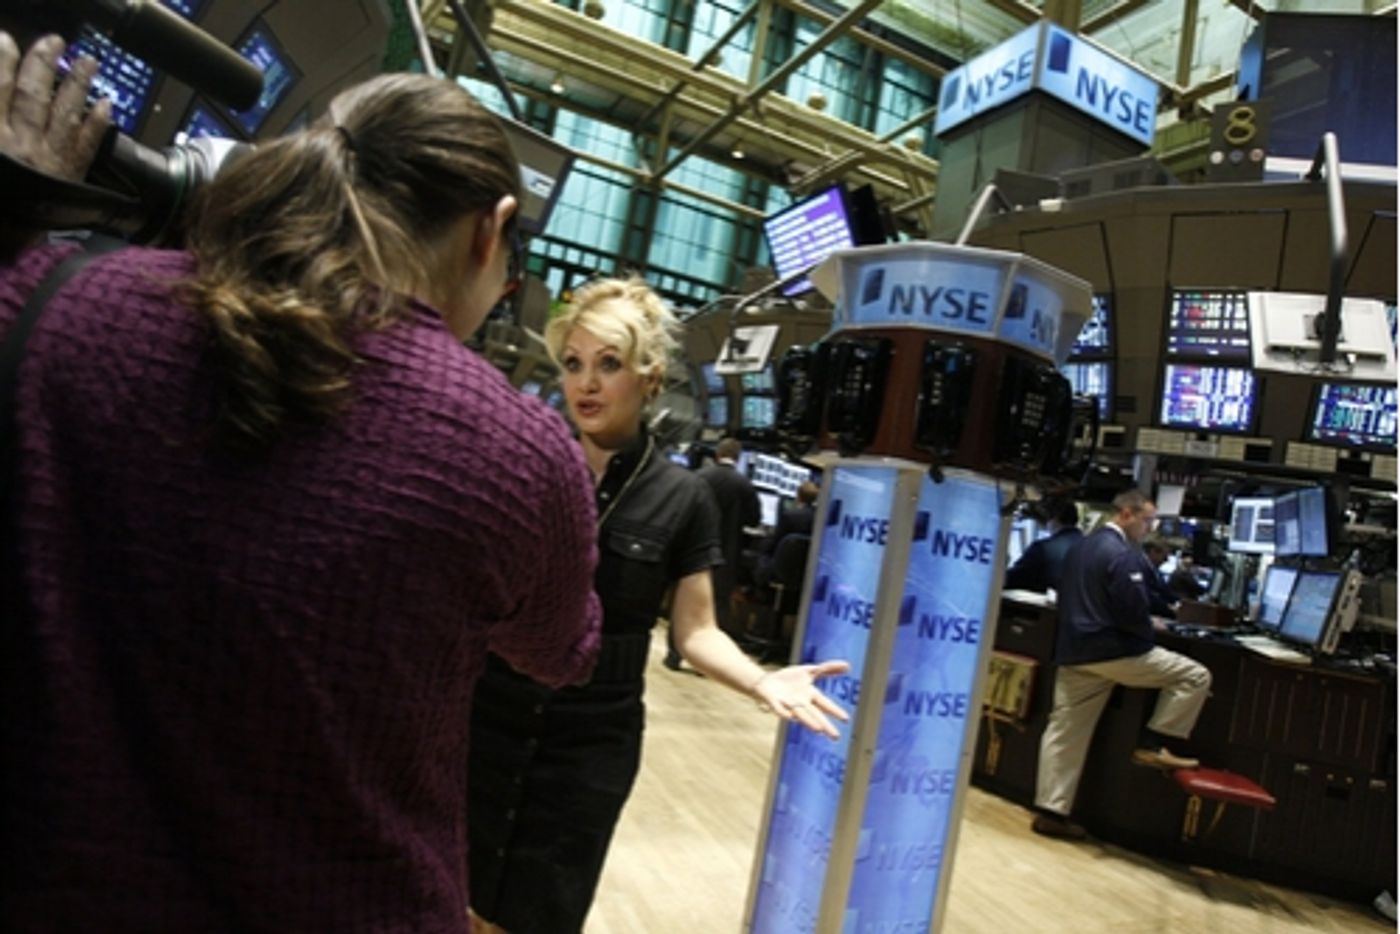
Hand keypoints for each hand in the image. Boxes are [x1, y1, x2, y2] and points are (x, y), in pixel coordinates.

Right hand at [0, 32, 110, 181]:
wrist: (12, 246)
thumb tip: (1, 104)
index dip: (1, 63)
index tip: (6, 40)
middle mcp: (23, 144)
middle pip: (32, 95)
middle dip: (42, 64)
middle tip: (55, 41)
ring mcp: (50, 159)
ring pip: (65, 112)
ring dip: (78, 84)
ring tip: (90, 62)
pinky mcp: (72, 177)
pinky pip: (87, 144)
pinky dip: (97, 122)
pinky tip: (107, 104)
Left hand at [751, 660, 850, 738]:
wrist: (767, 682)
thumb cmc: (790, 679)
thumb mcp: (810, 670)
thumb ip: (828, 669)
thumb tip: (848, 666)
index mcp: (810, 695)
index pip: (825, 704)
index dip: (834, 711)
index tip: (846, 719)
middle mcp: (801, 703)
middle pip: (815, 715)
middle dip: (825, 724)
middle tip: (836, 736)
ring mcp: (788, 704)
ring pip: (800, 714)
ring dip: (809, 721)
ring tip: (818, 729)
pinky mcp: (774, 703)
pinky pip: (779, 708)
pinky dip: (784, 712)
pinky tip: (790, 716)